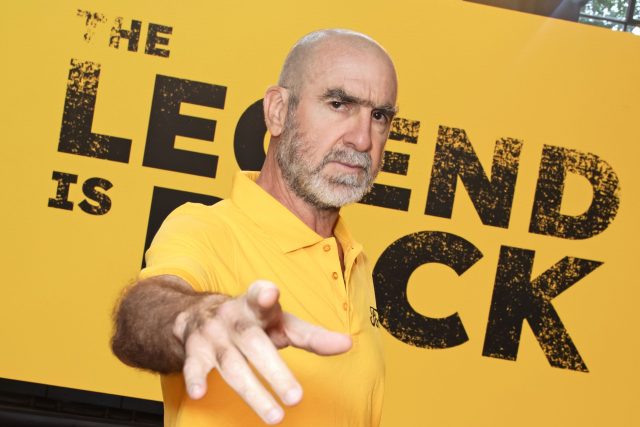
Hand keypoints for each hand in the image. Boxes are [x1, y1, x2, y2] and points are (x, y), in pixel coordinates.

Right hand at [173, 280, 352, 424]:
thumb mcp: (281, 322)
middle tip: (296, 397)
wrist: (198, 314)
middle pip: (254, 344)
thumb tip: (348, 344)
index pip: (259, 295)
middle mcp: (234, 319)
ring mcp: (213, 336)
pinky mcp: (195, 352)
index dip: (264, 294)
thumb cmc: (253, 320)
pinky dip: (194, 380)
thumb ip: (312, 335)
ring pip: (232, 365)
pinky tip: (199, 394)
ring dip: (253, 392)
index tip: (270, 294)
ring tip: (275, 417)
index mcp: (256, 306)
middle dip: (275, 371)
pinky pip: (194, 366)